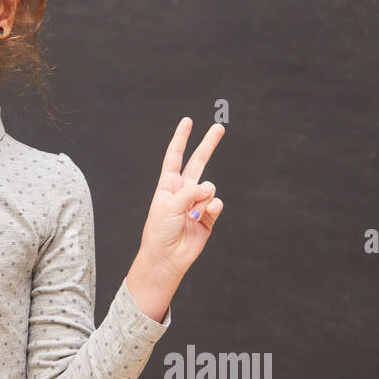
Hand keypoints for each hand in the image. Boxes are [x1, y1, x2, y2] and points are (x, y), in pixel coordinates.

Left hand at [134, 117, 224, 283]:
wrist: (167, 257)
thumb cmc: (160, 230)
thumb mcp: (169, 205)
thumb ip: (190, 191)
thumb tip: (210, 187)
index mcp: (168, 185)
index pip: (175, 156)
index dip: (181, 139)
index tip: (187, 121)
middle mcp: (183, 191)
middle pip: (198, 162)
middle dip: (208, 145)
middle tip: (219, 128)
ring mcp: (197, 203)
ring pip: (209, 187)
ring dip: (203, 197)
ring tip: (192, 213)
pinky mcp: (208, 216)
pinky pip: (216, 203)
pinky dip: (212, 208)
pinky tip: (203, 216)